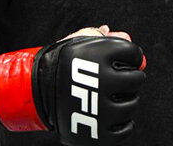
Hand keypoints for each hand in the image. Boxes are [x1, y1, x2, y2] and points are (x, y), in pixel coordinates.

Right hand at [0, 26, 145, 145]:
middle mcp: (101, 80)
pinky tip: (110, 113)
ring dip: (127, 100)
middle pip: (136, 79)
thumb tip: (135, 49)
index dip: (132, 56)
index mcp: (99, 54)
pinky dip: (122, 122)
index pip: (134, 53)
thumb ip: (111, 40)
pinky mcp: (98, 133)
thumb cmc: (64, 63)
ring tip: (112, 96)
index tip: (125, 60)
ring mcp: (100, 109)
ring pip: (132, 104)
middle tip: (120, 79)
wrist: (36, 91)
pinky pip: (126, 128)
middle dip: (131, 77)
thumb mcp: (83, 42)